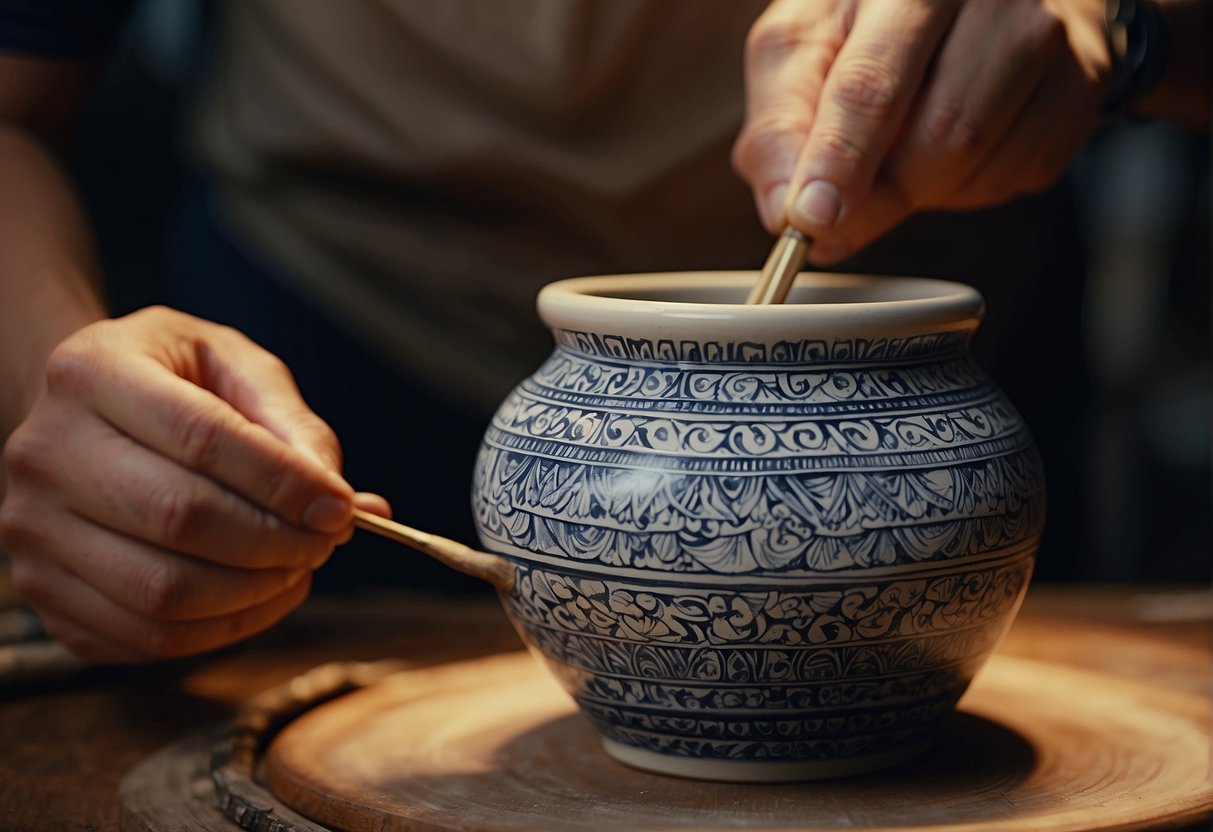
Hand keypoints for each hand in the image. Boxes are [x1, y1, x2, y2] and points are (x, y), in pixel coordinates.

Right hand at [0, 306, 385, 662]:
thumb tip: (353, 506)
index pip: (202, 439)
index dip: (284, 483)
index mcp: (91, 373)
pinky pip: (147, 636)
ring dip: (256, 593)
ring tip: (298, 566)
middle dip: (277, 541)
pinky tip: (261, 596)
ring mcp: (32, 530)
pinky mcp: (43, 592)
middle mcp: (44, 452)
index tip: (339, 508)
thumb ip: (295, 427)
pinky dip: (225, 628)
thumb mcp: (237, 368)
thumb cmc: (174, 382)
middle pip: (181, 519)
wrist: (86, 409)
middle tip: (326, 541)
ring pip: (164, 592)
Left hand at [733, 0, 1111, 262]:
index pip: (874, 83)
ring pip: (979, 166)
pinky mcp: (1085, 84)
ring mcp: (1058, 39)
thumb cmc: (872, 17)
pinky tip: (947, 147)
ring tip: (896, 153)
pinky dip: (965, 186)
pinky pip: (1016, 176)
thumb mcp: (802, 46)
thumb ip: (780, 126)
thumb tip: (787, 210)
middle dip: (878, 196)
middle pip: (940, 136)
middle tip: (835, 214)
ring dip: (921, 191)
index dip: (841, 161)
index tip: (813, 218)